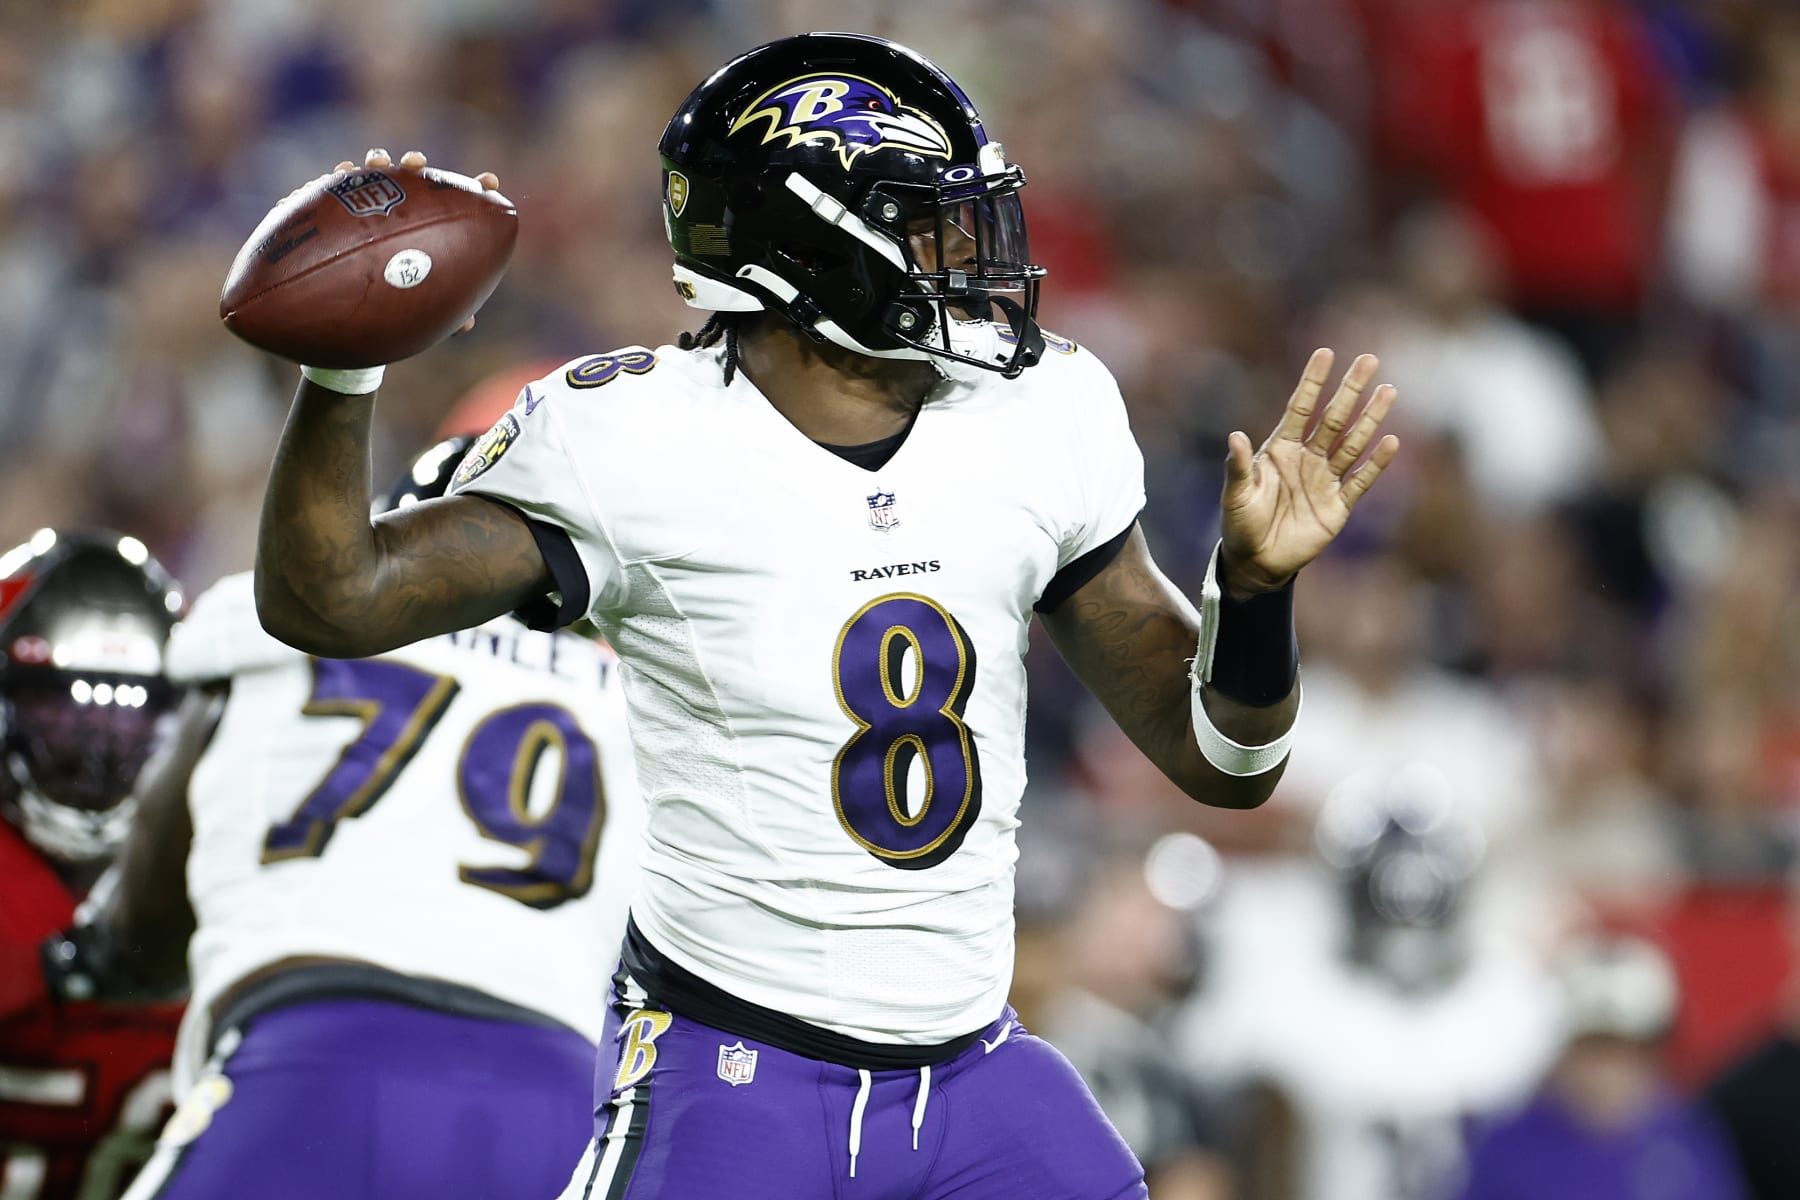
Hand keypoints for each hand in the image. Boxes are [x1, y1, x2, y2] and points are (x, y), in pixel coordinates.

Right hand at [334, 149, 501, 333]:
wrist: (345, 298)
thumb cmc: (390, 299)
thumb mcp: (417, 305)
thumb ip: (441, 308)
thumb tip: (467, 324)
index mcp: (427, 225)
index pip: (453, 201)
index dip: (474, 189)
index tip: (489, 182)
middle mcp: (399, 208)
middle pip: (412, 178)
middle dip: (417, 164)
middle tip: (418, 164)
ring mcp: (369, 203)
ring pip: (374, 175)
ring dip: (378, 161)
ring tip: (379, 163)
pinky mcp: (338, 203)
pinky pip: (337, 185)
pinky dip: (341, 174)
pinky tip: (343, 170)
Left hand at [1219, 349, 1399, 594]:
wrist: (1256, 562)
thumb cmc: (1240, 524)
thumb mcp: (1236, 494)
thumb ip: (1238, 466)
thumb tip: (1235, 436)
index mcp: (1281, 449)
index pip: (1300, 408)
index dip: (1312, 382)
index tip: (1325, 353)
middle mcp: (1308, 458)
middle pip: (1334, 418)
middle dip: (1350, 390)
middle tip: (1369, 360)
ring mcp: (1325, 479)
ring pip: (1353, 443)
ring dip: (1370, 418)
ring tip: (1388, 391)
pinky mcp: (1339, 505)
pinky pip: (1360, 479)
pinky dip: (1375, 463)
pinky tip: (1390, 442)